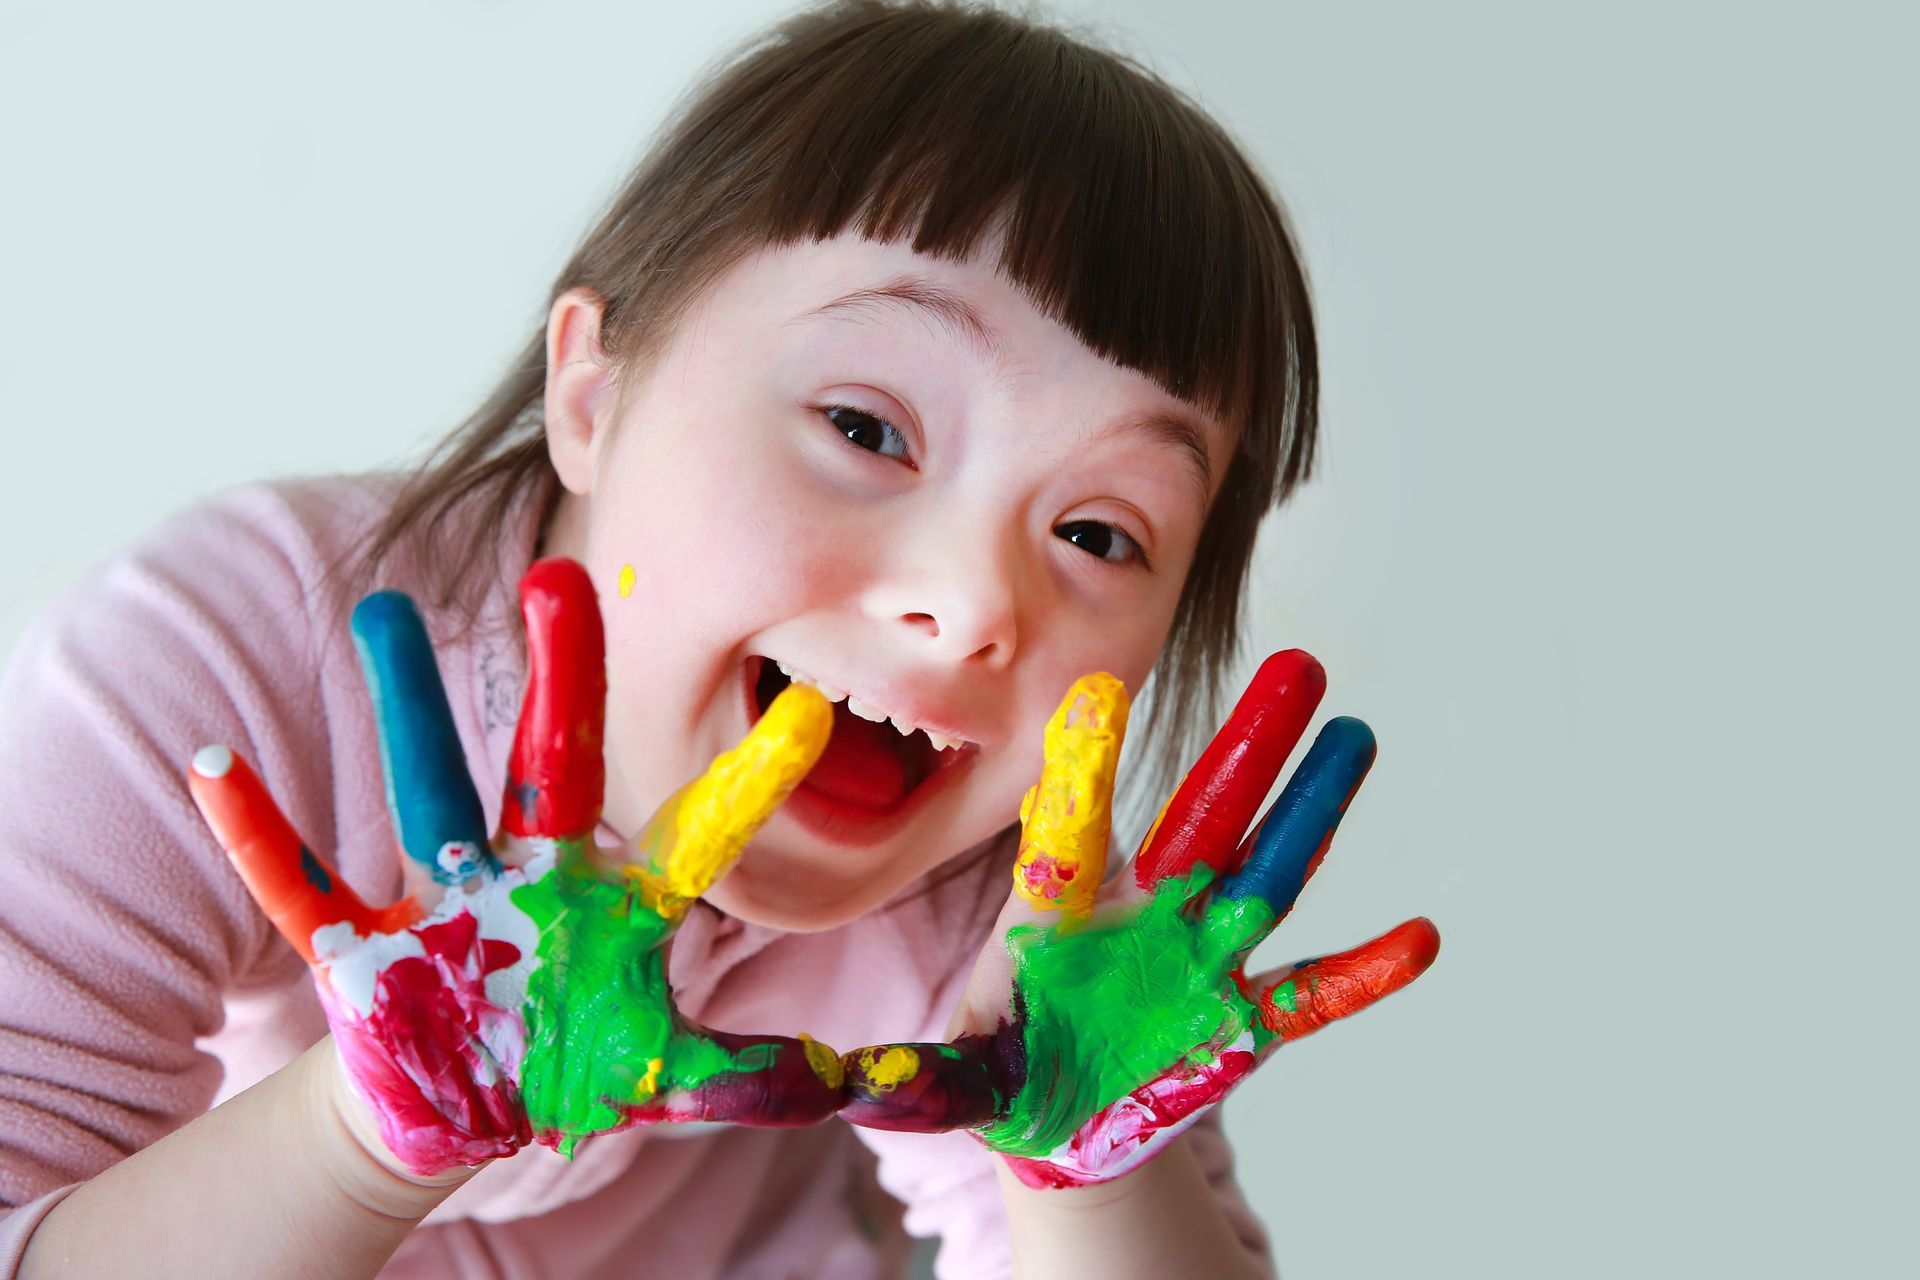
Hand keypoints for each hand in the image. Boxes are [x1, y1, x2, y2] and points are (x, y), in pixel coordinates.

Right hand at [188, 558, 847, 1175]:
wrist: (464, 1093)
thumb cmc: (570, 1058)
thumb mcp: (668, 1070)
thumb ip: (761, 1073)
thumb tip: (868, 1076)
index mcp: (616, 902)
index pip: (696, 831)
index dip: (750, 779)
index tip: (813, 712)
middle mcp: (535, 873)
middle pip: (554, 763)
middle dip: (560, 676)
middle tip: (566, 573)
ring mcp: (446, 899)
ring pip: (424, 785)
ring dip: (401, 702)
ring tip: (383, 605)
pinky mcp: (364, 945)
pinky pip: (303, 885)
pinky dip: (258, 834)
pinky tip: (215, 768)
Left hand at [837, 650, 1439, 1187]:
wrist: (1070, 1116)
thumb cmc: (1009, 1067)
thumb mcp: (960, 1073)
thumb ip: (925, 1078)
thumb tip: (855, 1087)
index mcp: (1065, 909)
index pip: (1075, 825)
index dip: (1087, 766)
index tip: (1099, 690)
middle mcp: (1146, 912)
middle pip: (1205, 816)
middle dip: (1251, 745)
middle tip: (1301, 664)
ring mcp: (1203, 957)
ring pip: (1268, 872)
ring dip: (1314, 813)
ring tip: (1358, 740)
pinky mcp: (1244, 1020)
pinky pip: (1311, 993)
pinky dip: (1363, 972)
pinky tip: (1419, 938)